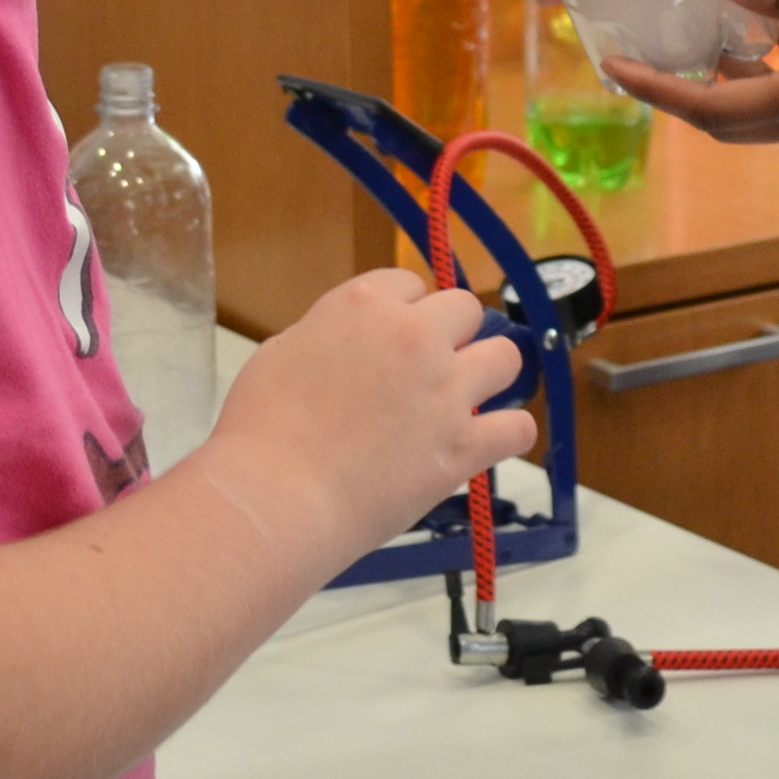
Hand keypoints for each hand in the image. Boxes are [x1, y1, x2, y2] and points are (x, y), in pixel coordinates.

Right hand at [192, 268, 540, 562]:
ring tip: (467, 397)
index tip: (393, 337)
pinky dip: (508, 433)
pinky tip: (490, 440)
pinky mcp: (464, 446)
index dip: (403, 310)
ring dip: (488, 373)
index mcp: (365, 305)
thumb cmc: (261, 427)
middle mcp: (416, 336)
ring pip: (505, 358)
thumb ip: (328, 335)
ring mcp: (446, 391)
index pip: (410, 283)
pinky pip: (517, 428)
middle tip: (429, 368)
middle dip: (450, 334)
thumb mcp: (281, 352)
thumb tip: (348, 345)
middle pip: (466, 309)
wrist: (278, 495)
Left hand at [608, 0, 778, 144]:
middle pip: (730, 122)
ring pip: (762, 111)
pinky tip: (755, 31)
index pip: (717, 110)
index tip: (612, 64)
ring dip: (716, 85)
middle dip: (675, 94)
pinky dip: (763, 73)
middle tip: (631, 54)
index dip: (659, 91)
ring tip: (680, 37)